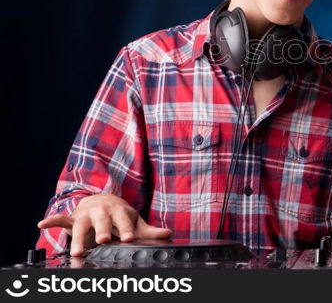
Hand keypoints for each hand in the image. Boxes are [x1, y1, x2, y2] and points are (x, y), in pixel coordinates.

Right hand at [37, 193, 171, 256]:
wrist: (104, 201)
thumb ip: (149, 231)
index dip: (127, 229)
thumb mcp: (135, 222)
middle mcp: (102, 212)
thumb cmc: (120, 216)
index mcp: (120, 212)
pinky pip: (61, 219)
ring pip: (81, 225)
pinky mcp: (73, 219)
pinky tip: (42, 224)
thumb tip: (168, 234)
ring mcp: (87, 215)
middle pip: (103, 222)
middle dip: (103, 230)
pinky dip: (52, 220)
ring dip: (77, 237)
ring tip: (76, 252)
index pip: (124, 221)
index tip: (129, 239)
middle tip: (104, 241)